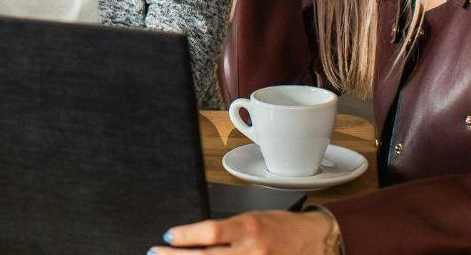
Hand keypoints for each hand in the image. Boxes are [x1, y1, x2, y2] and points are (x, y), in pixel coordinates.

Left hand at [154, 210, 333, 253]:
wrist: (314, 241)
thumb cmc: (281, 228)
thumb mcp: (252, 220)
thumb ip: (227, 231)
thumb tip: (194, 239)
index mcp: (250, 227)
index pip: (211, 231)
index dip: (186, 235)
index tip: (167, 236)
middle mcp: (254, 250)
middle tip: (156, 253)